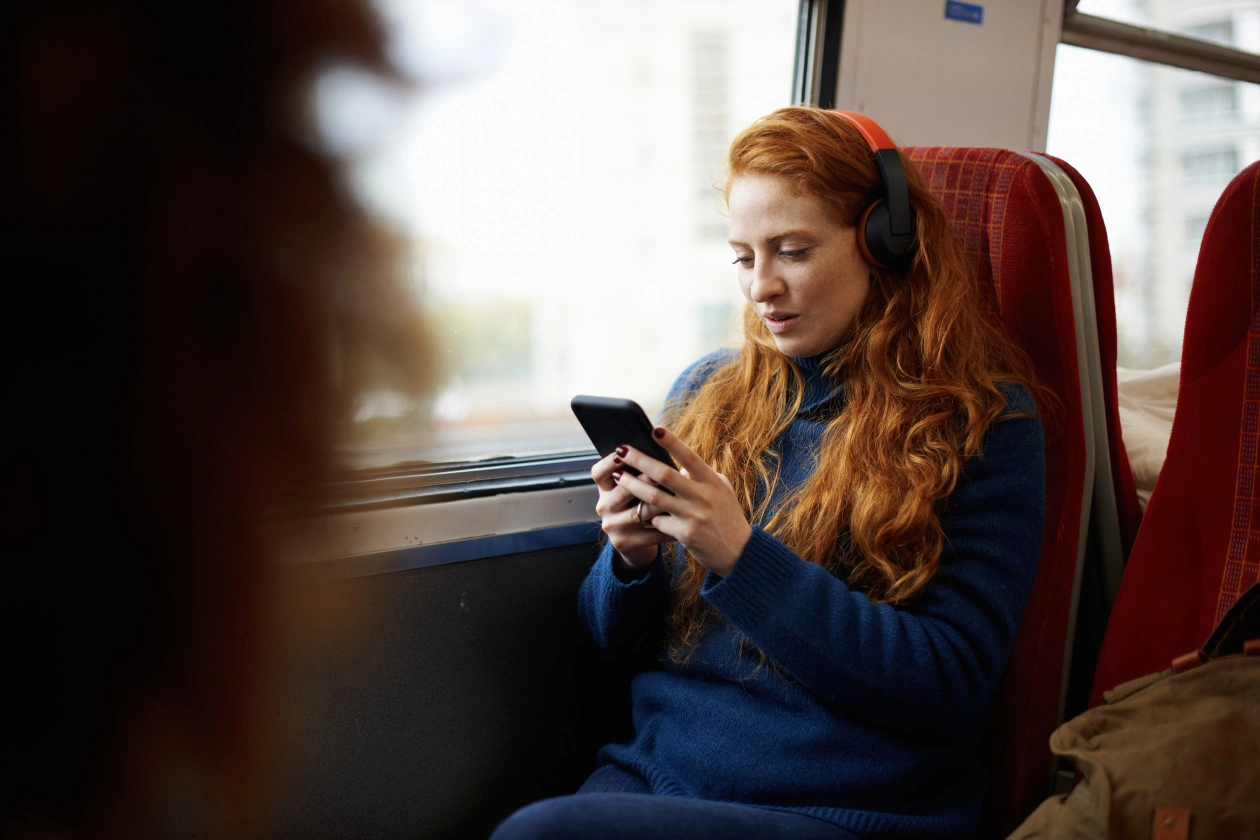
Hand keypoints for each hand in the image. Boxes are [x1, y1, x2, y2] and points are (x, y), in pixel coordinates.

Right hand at [591, 450, 671, 573]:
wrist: (636, 543)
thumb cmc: (640, 506)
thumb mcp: (634, 490)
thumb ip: (642, 473)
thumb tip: (663, 455)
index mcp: (605, 489)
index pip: (599, 472)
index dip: (609, 462)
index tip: (622, 451)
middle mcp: (604, 506)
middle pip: (622, 491)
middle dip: (643, 481)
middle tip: (662, 473)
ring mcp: (613, 526)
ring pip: (639, 512)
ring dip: (659, 504)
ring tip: (678, 497)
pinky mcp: (625, 542)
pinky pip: (650, 533)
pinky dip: (669, 527)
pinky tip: (684, 521)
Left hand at [613, 426, 751, 576]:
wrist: (738, 551)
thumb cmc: (727, 516)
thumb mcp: (722, 490)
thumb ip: (702, 476)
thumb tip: (681, 466)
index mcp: (712, 481)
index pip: (689, 457)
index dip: (672, 442)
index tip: (655, 429)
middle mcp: (703, 496)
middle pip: (664, 474)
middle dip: (639, 460)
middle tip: (621, 451)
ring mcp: (693, 515)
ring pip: (654, 496)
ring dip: (632, 485)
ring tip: (618, 476)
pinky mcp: (685, 534)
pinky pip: (658, 521)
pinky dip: (648, 516)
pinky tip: (640, 512)